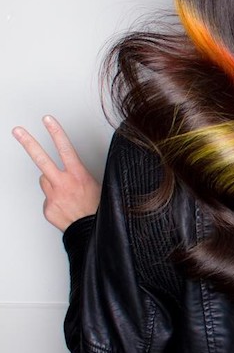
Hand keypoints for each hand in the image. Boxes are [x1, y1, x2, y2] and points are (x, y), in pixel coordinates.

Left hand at [12, 115, 100, 232]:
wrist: (93, 233)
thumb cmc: (98, 209)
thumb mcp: (96, 186)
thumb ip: (77, 176)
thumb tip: (66, 173)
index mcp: (79, 175)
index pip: (65, 149)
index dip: (56, 132)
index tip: (48, 120)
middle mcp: (64, 184)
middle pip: (42, 159)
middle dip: (28, 143)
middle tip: (17, 130)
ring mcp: (53, 196)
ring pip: (45, 181)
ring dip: (52, 184)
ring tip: (68, 195)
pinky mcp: (47, 208)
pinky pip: (47, 199)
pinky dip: (54, 202)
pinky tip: (65, 208)